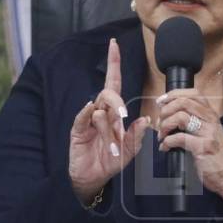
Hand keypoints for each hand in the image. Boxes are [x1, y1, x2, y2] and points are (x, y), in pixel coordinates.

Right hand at [69, 38, 150, 205]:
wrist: (93, 178)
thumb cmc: (111, 160)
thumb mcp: (131, 151)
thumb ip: (138, 136)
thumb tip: (144, 121)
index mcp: (113, 112)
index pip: (113, 82)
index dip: (113, 63)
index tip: (113, 44)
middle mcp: (100, 111)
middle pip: (109, 94)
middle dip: (118, 104)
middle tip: (123, 118)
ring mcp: (88, 120)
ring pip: (100, 110)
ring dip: (109, 129)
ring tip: (114, 148)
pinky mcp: (78, 130)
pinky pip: (83, 117)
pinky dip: (88, 114)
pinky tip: (93, 115)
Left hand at [157, 89, 222, 200]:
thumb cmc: (213, 151)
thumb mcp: (206, 130)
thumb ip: (194, 118)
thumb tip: (169, 110)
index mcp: (210, 113)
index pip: (193, 93)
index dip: (174, 94)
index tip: (161, 102)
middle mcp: (210, 120)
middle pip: (184, 102)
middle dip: (166, 110)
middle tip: (159, 122)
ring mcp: (208, 132)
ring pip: (181, 117)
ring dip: (165, 125)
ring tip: (161, 136)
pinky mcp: (203, 147)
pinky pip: (179, 138)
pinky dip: (167, 142)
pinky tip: (165, 147)